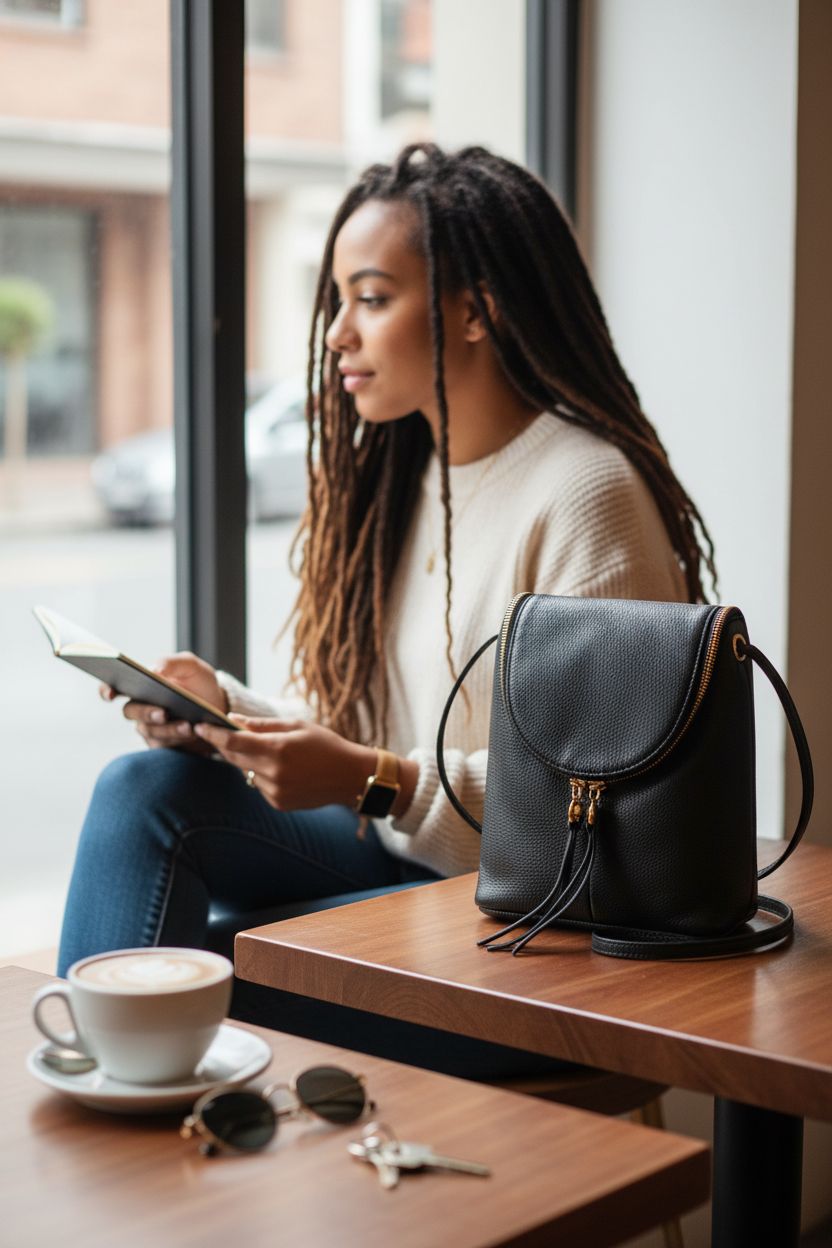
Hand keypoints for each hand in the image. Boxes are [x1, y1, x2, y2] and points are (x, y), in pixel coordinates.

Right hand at [99, 652, 226, 752]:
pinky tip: (191, 732)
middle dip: (146, 712)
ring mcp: (149, 726)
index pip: (114, 687)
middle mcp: (140, 706)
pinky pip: (163, 744)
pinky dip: (177, 739)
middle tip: (163, 712)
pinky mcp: (162, 743)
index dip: (106, 690)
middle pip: (130, 712)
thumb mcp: (191, 667)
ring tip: (187, 725)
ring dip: (168, 728)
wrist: (219, 707)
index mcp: (140, 684)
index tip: (110, 693)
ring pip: (148, 730)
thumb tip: (154, 670)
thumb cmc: (199, 683)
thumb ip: (172, 663)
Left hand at [193, 716, 378, 809]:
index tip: (200, 725)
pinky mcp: (278, 803)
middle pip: (234, 757)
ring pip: (246, 772)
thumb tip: (233, 720)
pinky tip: (279, 768)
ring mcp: (275, 791)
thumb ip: (263, 725)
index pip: (234, 741)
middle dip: (223, 744)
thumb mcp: (297, 726)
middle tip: (215, 732)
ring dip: (245, 760)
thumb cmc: (326, 745)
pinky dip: (261, 774)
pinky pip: (259, 785)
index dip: (213, 733)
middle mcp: (274, 773)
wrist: (351, 778)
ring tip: (257, 748)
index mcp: (278, 749)